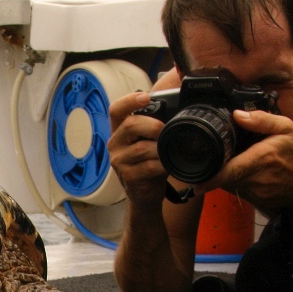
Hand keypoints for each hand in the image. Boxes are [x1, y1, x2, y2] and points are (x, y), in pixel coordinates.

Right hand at [109, 68, 189, 211]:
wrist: (145, 194)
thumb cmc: (149, 164)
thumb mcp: (150, 142)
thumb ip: (155, 126)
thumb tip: (177, 110)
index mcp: (120, 130)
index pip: (117, 109)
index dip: (129, 100)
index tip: (145, 97)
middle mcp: (115, 143)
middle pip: (130, 125)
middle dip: (153, 125)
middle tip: (166, 131)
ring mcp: (119, 160)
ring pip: (141, 148)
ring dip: (160, 149)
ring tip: (169, 152)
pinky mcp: (127, 176)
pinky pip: (147, 167)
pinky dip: (161, 165)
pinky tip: (167, 166)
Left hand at [201, 108, 292, 211]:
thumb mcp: (288, 129)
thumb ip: (261, 120)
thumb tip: (238, 115)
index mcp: (259, 160)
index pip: (228, 172)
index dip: (209, 178)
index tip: (194, 182)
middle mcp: (255, 180)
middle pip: (224, 177)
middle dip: (218, 167)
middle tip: (223, 155)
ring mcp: (256, 193)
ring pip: (230, 184)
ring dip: (229, 174)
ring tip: (243, 160)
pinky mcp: (258, 200)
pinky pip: (240, 190)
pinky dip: (240, 181)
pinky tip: (252, 171)